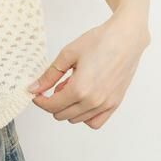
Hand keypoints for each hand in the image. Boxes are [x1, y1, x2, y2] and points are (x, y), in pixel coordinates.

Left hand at [28, 16, 149, 128]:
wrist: (126, 37)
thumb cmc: (99, 41)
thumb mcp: (68, 55)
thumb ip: (49, 75)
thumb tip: (33, 88)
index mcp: (79, 89)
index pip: (51, 106)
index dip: (40, 100)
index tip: (37, 93)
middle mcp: (93, 101)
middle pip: (62, 115)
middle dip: (53, 102)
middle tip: (58, 84)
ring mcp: (106, 104)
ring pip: (77, 119)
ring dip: (68, 107)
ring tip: (73, 86)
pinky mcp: (115, 104)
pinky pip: (95, 122)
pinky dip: (85, 115)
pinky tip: (84, 99)